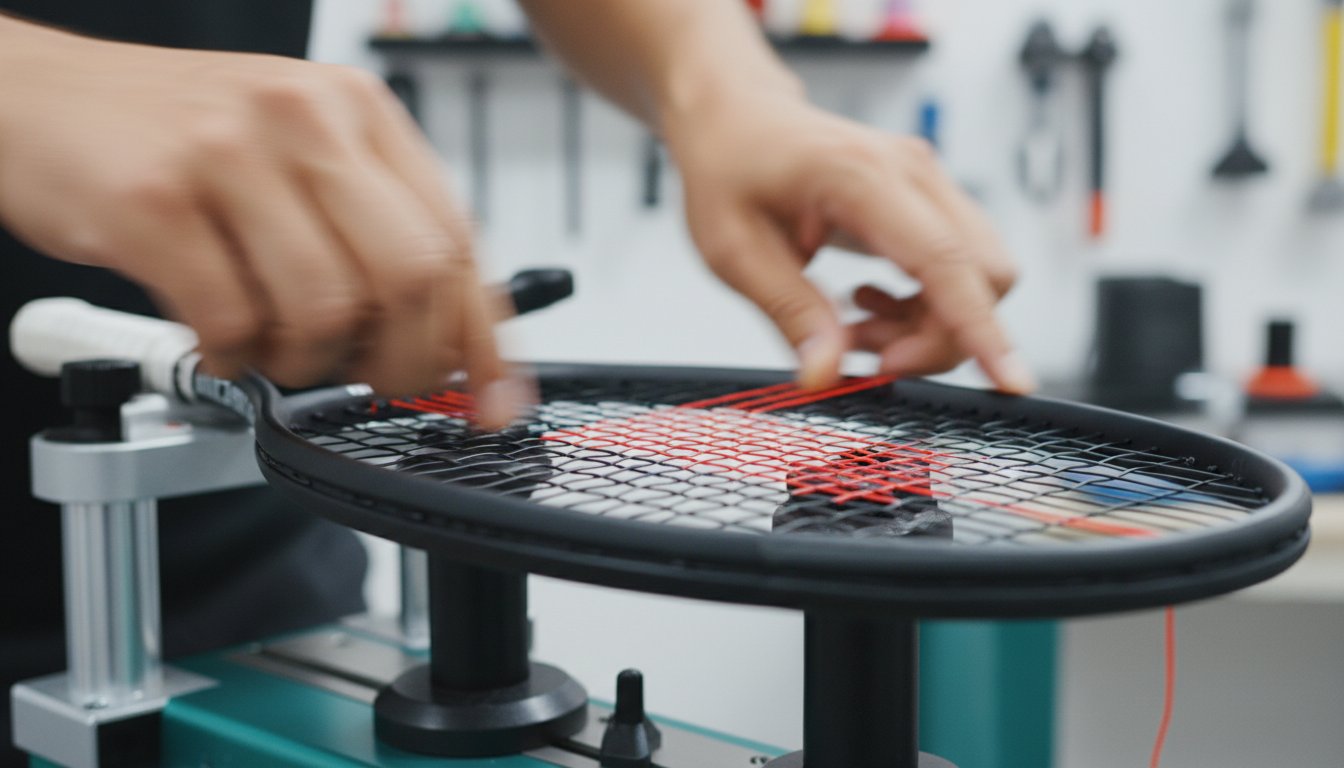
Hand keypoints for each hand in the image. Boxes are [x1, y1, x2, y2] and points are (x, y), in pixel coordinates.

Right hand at [0, 17, 525, 426]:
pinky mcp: (152, 199)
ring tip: (269, 346)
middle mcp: (305, 119)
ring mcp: (228, 154)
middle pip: (413, 279)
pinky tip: (215, 339)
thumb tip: (457, 342)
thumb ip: (376, 233)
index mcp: (359, 112)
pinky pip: (231, 321)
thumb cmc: (174, 138)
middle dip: (401, 360)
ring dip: (305, 363)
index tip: (495, 401)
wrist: (31, 95)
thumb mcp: (299, 159)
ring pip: (327, 311)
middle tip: (364, 376)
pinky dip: (232, 358)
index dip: (485, 338)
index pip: (459, 240)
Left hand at [665, 89, 1031, 393]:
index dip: (982, 329)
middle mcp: (913, 173)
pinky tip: (866, 307)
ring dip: (926, 327)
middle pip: (983, 276)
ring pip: (976, 278)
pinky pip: (956, 270)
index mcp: (863, 178)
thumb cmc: (731, 169)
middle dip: (939, 338)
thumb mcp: (734, 250)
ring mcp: (928, 183)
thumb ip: (788, 311)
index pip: (946, 261)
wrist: (738, 117)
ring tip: (853, 332)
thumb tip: (826, 374)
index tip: (1011, 382)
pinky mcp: (927, 201)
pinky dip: (922, 307)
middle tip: (866, 356)